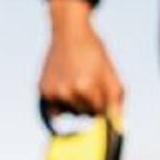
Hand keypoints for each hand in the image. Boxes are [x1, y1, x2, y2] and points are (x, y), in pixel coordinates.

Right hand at [39, 0, 124, 117]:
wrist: (69, 32)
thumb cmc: (94, 52)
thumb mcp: (110, 74)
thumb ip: (115, 101)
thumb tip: (117, 127)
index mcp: (84, 86)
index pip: (99, 111)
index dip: (103, 100)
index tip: (101, 86)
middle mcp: (65, 91)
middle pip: (84, 114)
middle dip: (90, 103)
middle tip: (89, 81)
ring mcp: (51, 92)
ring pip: (69, 113)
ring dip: (76, 104)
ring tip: (77, 81)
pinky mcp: (41, 90)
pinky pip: (55, 109)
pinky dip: (62, 102)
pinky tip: (65, 85)